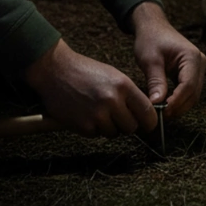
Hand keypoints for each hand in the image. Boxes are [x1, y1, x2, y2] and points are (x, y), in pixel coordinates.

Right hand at [23, 38, 156, 137]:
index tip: (147, 124)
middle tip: (116, 115)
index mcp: (123, 86)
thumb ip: (129, 94)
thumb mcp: (114, 76)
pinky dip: (93, 128)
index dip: (149, 121)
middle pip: (132, 127)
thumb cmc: (87, 72)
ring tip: (98, 110)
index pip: (147, 113)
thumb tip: (145, 114)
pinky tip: (86, 113)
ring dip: (109, 127)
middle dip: (126, 124)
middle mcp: (112, 101)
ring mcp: (98, 115)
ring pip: (115, 133)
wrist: (56, 70)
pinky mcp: (84, 126)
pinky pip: (97, 135)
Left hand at [130, 1, 205, 119]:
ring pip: (193, 95)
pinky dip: (178, 100)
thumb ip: (156, 81)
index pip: (188, 85)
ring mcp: (198, 68)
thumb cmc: (151, 39)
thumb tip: (157, 104)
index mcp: (191, 57)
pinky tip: (165, 104)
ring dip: (179, 105)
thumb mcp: (150, 60)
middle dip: (178, 106)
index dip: (177, 102)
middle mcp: (200, 63)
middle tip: (160, 116)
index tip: (162, 112)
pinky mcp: (193, 73)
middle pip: (194, 93)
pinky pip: (189, 91)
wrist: (153, 27)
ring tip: (161, 112)